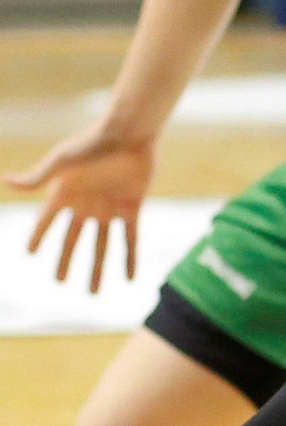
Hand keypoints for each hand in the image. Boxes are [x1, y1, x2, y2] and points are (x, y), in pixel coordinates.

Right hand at [5, 126, 156, 290]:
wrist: (130, 132)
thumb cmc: (93, 141)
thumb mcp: (60, 160)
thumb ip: (36, 178)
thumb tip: (5, 180)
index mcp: (66, 194)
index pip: (46, 222)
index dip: (38, 237)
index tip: (29, 253)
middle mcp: (86, 204)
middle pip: (73, 240)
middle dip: (66, 261)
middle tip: (60, 281)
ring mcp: (109, 207)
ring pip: (102, 246)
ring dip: (97, 269)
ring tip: (93, 292)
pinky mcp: (132, 207)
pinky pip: (130, 239)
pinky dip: (130, 259)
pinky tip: (129, 278)